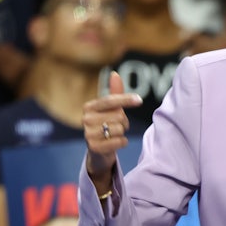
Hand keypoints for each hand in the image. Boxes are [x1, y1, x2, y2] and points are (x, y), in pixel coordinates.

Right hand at [83, 71, 141, 188]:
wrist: (98, 151)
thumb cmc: (106, 126)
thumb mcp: (111, 110)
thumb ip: (115, 93)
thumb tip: (115, 74)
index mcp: (89, 107)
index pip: (110, 100)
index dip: (126, 99)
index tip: (139, 100)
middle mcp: (85, 119)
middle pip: (118, 115)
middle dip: (124, 122)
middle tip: (118, 126)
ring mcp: (88, 134)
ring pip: (120, 129)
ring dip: (123, 133)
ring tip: (114, 135)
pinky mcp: (94, 147)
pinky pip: (119, 141)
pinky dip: (122, 142)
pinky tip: (115, 143)